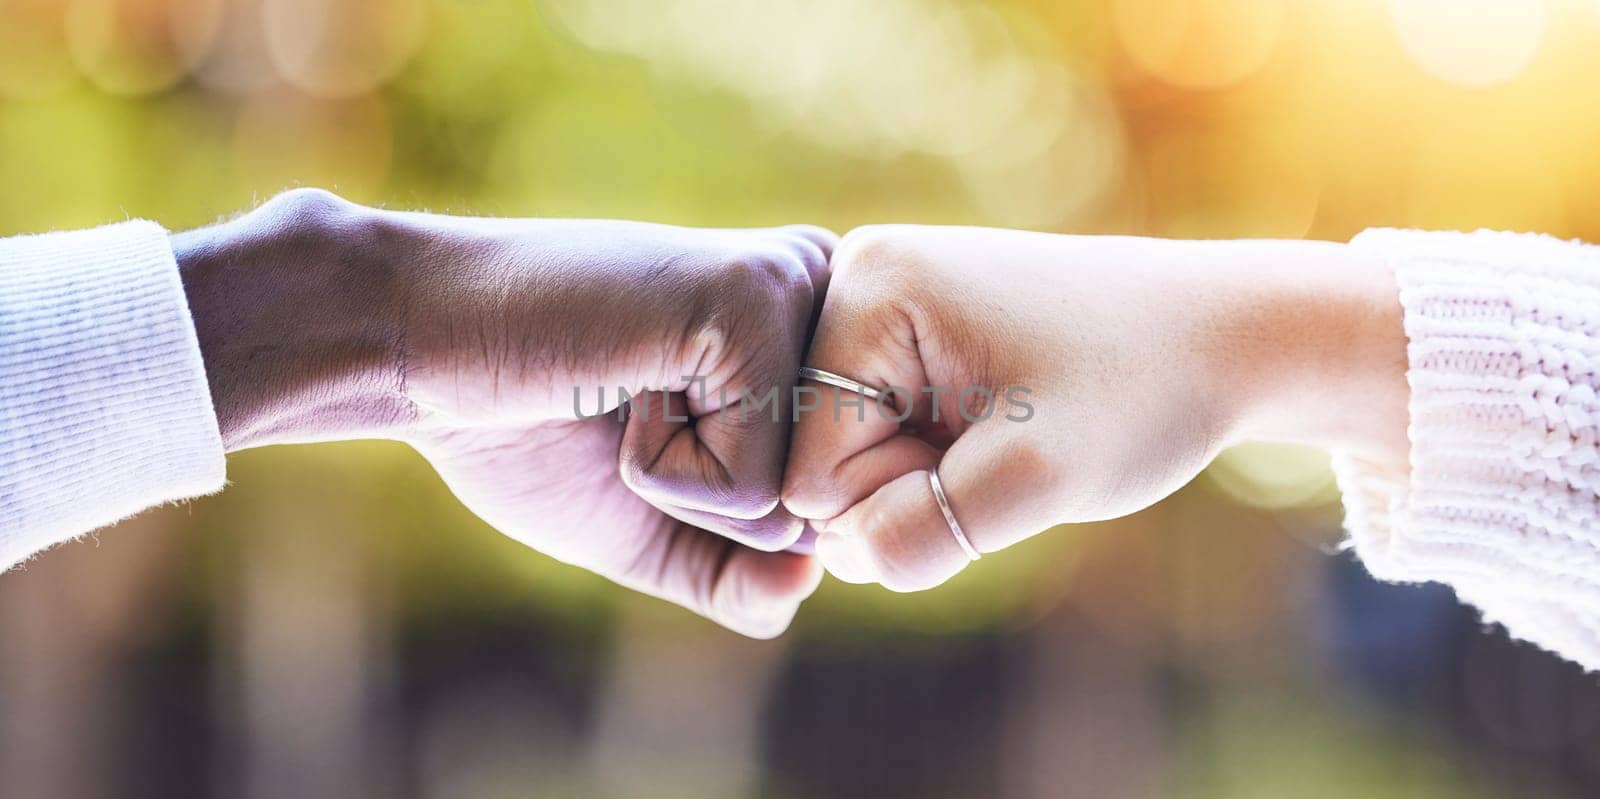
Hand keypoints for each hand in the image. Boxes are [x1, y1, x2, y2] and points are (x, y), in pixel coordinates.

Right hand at [175, 189, 834, 636]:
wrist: (419, 350)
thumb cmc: (527, 427)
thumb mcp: (651, 524)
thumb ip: (734, 572)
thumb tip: (808, 586)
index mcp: (809, 338)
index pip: (832, 504)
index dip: (729, 517)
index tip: (643, 429)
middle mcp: (823, 300)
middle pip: (824, 510)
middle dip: (709, 505)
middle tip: (628, 412)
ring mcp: (795, 291)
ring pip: (796, 501)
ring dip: (683, 488)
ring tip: (624, 392)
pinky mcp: (754, 303)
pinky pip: (753, 483)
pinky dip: (664, 471)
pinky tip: (617, 382)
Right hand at [781, 225, 1407, 590]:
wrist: (1224, 336)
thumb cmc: (1140, 393)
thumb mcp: (1035, 478)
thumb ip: (921, 534)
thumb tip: (843, 556)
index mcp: (869, 288)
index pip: (811, 469)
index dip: (901, 499)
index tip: (992, 455)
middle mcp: (855, 278)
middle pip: (823, 461)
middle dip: (912, 488)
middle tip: (1010, 447)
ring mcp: (879, 303)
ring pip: (852, 459)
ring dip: (929, 479)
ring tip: (1010, 433)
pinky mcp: (905, 330)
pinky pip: (881, 436)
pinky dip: (939, 458)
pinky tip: (1000, 426)